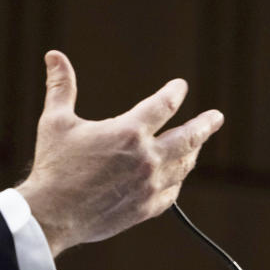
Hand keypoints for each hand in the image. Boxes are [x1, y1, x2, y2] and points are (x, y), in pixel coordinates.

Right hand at [16, 51, 223, 256]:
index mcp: (128, 132)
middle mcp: (147, 158)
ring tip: (197, 144)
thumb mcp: (55, 121)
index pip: (164, 105)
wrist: (52, 214)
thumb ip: (61, 86)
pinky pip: (172, 193)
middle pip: (189, 137)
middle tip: (216, 117)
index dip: (174, 92)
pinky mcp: (145, 208)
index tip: (179, 87)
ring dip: (193, 151)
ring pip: (184, 165)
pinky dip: (176, 180)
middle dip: (205, 125)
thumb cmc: (53, 165)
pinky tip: (176, 177)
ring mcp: (150, 185)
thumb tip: (54, 55)